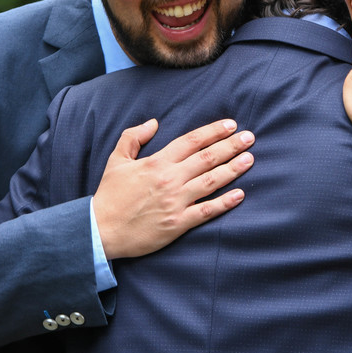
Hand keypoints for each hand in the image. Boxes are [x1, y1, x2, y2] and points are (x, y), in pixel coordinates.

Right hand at [94, 118, 253, 258]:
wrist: (101, 230)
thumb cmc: (110, 195)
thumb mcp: (116, 160)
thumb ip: (133, 137)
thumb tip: (153, 122)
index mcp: (157, 162)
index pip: (191, 141)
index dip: (213, 131)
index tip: (231, 125)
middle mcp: (170, 179)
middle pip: (207, 158)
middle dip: (231, 146)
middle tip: (250, 138)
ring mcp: (176, 202)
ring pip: (211, 181)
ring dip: (233, 169)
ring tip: (250, 159)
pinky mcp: (177, 223)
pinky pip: (206, 211)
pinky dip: (225, 203)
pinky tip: (240, 194)